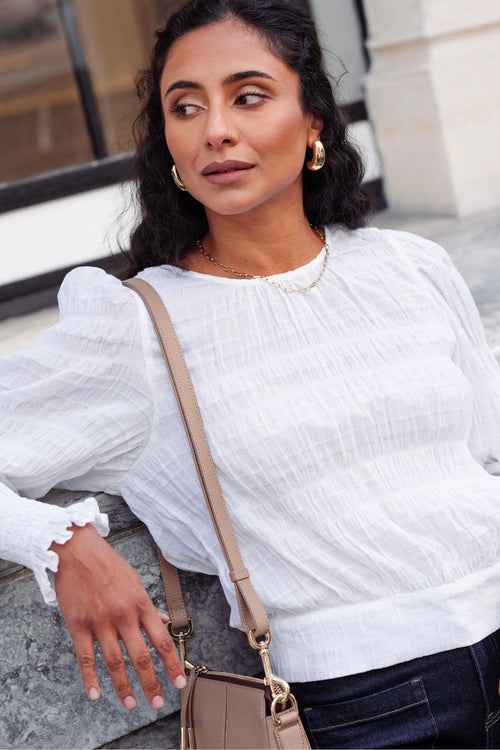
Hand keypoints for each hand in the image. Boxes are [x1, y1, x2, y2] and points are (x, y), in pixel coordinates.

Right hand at [51, 523, 185, 709]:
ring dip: (124, 687)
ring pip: (115, 662)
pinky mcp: (78, 625)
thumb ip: (149, 605)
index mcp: (141, 604)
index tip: (180, 683)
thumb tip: (165, 620)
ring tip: (132, 704)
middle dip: (152, 684)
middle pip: (141, 657)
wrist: (76, 550)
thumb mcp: (135, 581)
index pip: (162, 640)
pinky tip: (95, 694)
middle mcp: (123, 615)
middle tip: (157, 703)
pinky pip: (85, 658)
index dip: (172, 664)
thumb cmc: (108, 564)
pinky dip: (90, 679)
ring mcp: (100, 621)